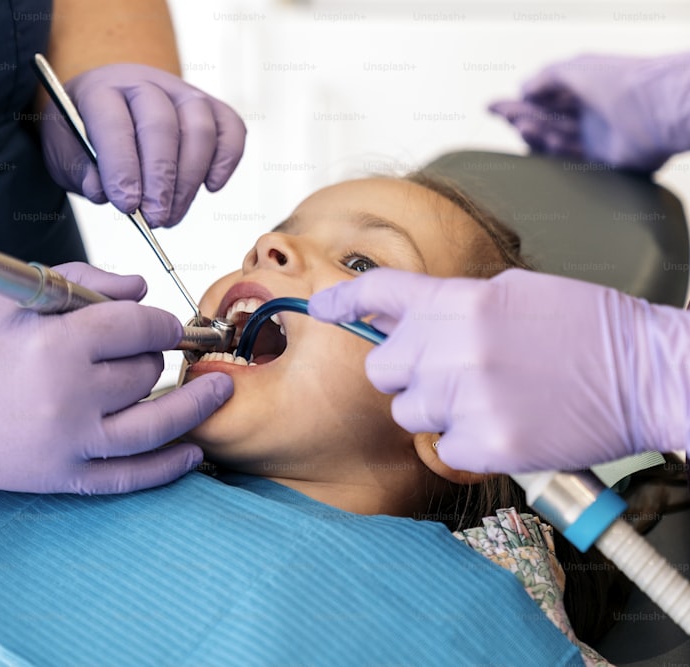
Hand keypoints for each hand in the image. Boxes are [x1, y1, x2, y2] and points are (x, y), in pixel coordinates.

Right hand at [0, 262, 232, 492]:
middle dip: (154, 356)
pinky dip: (167, 468)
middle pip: (146, 373)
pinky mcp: (62, 475)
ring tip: (218, 393)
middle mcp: (69, 395)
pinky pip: (129, 477)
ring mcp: (68, 442)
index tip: (160, 323)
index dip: (159, 321)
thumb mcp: (15, 292)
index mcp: (55, 342)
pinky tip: (193, 453)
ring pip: (154, 425)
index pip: (137, 327)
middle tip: (147, 351)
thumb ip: (84, 278)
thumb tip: (140, 289)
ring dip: (193, 408)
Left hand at [39, 63, 246, 226]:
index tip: (127, 205)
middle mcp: (144, 83)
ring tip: (172, 215)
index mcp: (101, 90)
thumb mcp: (64, 153)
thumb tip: (102, 192)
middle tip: (156, 218)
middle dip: (161, 179)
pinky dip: (227, 159)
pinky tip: (211, 187)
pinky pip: (230, 128)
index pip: (115, 123)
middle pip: (162, 125)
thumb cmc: (84, 136)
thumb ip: (80, 171)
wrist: (106, 112)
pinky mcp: (209, 107)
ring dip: (189, 179)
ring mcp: (181, 92)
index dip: (122, 166)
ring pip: (199, 128)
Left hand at [308, 268, 689, 472]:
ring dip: (435, 410)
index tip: (318, 307)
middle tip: (448, 372)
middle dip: (406, 373)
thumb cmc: (588, 330)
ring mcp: (470, 397)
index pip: (380, 294)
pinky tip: (503, 424)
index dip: (341, 299)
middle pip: (382, 368)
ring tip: (488, 398)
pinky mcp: (488, 444)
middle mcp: (457, 347)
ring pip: (408, 413)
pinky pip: (442, 449)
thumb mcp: (514, 294)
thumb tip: (396, 313)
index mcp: (463, 301)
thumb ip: (449, 304)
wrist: (649, 372)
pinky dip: (466, 444)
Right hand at [489, 52, 689, 171]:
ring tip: (520, 124)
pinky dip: (551, 147)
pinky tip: (538, 136)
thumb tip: (522, 89)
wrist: (659, 108)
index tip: (493, 105)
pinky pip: (569, 158)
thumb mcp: (575, 68)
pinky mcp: (602, 161)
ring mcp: (597, 138)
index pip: (547, 97)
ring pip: (554, 137)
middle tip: (492, 111)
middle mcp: (592, 114)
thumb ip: (545, 78)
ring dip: (533, 130)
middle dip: (518, 115)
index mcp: (589, 89)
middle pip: (546, 118)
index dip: (519, 100)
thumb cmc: (622, 81)